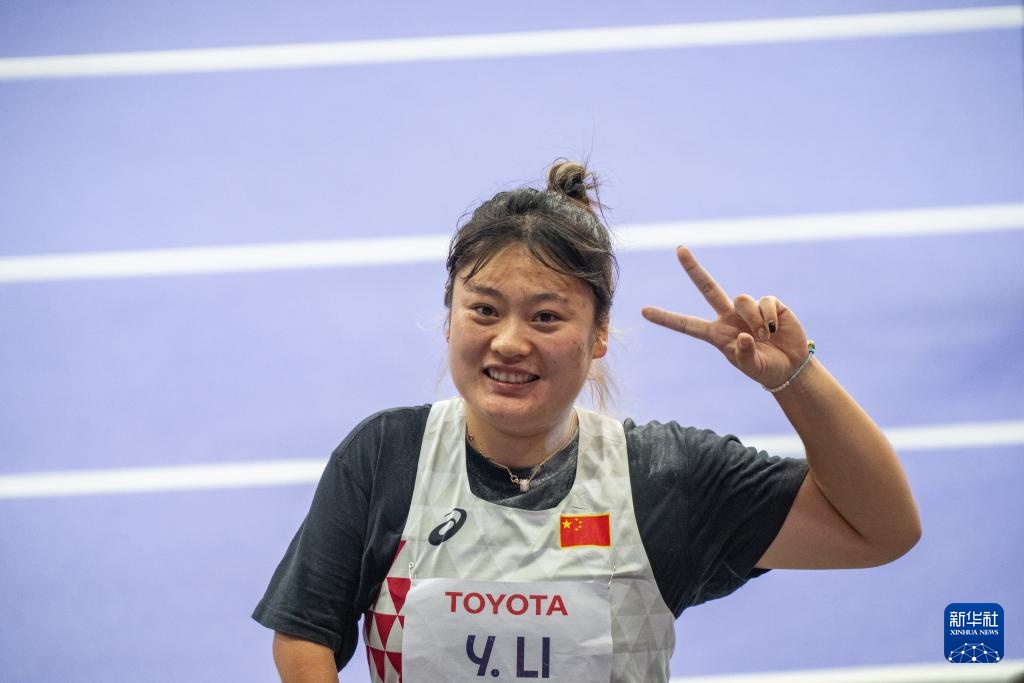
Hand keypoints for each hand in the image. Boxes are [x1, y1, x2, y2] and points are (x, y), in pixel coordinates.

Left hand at [641, 246, 808, 387]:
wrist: (790, 365)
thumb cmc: (764, 368)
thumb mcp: (752, 368)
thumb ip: (745, 355)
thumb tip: (744, 336)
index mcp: (716, 334)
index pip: (686, 325)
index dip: (666, 318)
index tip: (643, 311)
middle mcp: (728, 316)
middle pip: (708, 287)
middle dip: (693, 268)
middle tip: (679, 248)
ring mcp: (747, 308)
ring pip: (743, 300)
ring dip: (754, 320)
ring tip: (764, 337)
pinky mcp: (768, 304)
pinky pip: (765, 302)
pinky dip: (770, 317)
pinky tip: (775, 329)